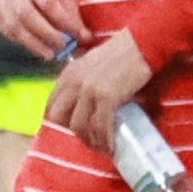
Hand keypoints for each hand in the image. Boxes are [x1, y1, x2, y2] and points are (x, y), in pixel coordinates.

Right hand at [0, 0, 82, 58]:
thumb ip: (72, 15)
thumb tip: (84, 38)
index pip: (48, 3)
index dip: (64, 22)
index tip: (80, 36)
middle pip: (27, 16)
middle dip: (47, 34)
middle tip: (64, 47)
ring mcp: (1, 3)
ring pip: (15, 28)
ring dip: (35, 44)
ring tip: (51, 54)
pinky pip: (9, 34)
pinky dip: (25, 44)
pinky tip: (39, 49)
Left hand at [43, 28, 156, 153]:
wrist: (141, 44)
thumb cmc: (121, 53)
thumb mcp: (91, 63)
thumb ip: (81, 80)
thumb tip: (83, 102)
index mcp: (68, 74)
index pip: (51, 105)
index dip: (60, 121)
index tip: (73, 129)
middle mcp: (74, 83)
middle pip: (58, 118)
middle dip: (71, 133)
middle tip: (88, 139)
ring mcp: (89, 90)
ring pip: (78, 126)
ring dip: (89, 140)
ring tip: (100, 146)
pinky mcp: (107, 97)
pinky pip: (100, 126)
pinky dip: (105, 140)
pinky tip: (111, 147)